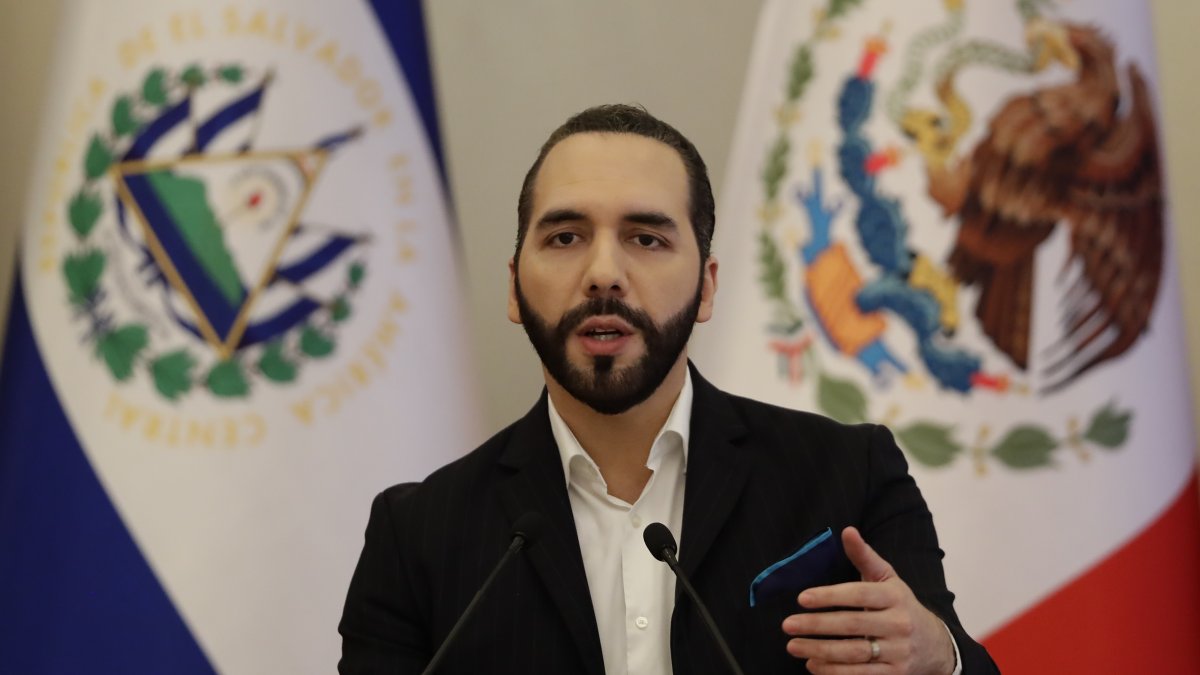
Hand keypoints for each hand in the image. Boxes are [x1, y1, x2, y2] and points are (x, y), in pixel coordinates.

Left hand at [780, 527, 955, 673]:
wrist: (935, 644)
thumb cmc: (901, 606)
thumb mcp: (888, 579)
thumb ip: (864, 556)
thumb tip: (847, 531)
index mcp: (895, 596)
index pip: (859, 594)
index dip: (829, 596)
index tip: (801, 598)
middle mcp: (899, 623)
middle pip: (852, 624)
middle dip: (816, 625)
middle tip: (788, 624)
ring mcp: (899, 651)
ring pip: (854, 653)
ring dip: (820, 650)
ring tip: (793, 646)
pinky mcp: (896, 674)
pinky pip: (861, 674)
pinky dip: (834, 671)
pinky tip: (813, 664)